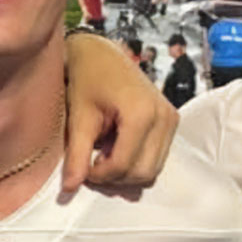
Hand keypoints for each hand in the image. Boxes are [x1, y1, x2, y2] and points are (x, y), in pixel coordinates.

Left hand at [63, 34, 177, 190]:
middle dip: (115, 177)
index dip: (100, 176)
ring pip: (153, 169)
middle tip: (91, 164)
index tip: (83, 170)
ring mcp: (171, 118)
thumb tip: (70, 189)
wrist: (101, 52)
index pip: (124, 166)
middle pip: (143, 173)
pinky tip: (115, 145)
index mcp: (141, 113)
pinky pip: (157, 156)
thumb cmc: (87, 78)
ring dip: (126, 170)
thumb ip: (77, 154)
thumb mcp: (79, 117)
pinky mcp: (171, 120)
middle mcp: (163, 117)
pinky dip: (136, 160)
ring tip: (103, 152)